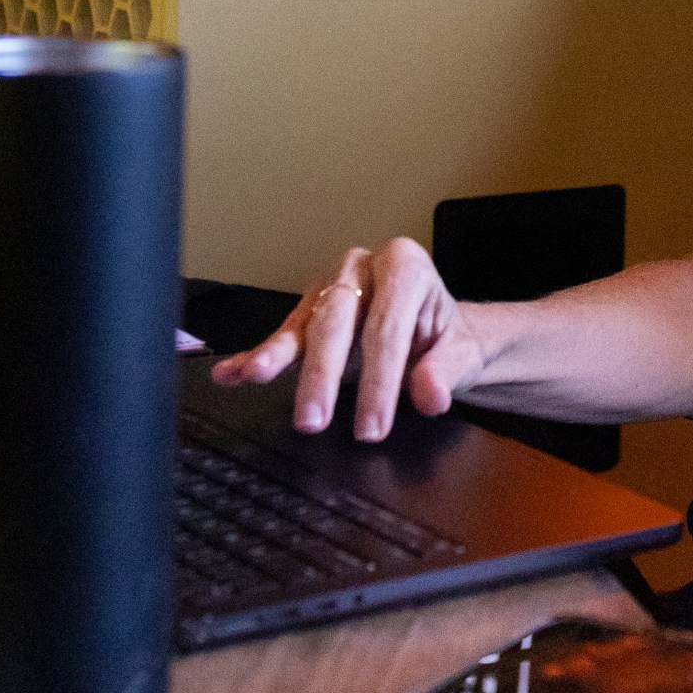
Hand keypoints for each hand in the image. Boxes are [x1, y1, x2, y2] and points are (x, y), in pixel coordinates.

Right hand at [209, 239, 485, 439]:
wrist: (436, 327)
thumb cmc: (445, 336)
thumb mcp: (461, 353)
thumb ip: (446, 371)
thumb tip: (428, 394)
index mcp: (405, 266)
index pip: (387, 327)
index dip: (379, 381)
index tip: (372, 427)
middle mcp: (362, 267)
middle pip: (338, 322)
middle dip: (324, 375)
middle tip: (314, 420)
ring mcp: (330, 286)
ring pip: (304, 324)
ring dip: (279, 356)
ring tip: (257, 376)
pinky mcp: (308, 310)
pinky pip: (282, 333)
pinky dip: (256, 355)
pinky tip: (230, 373)